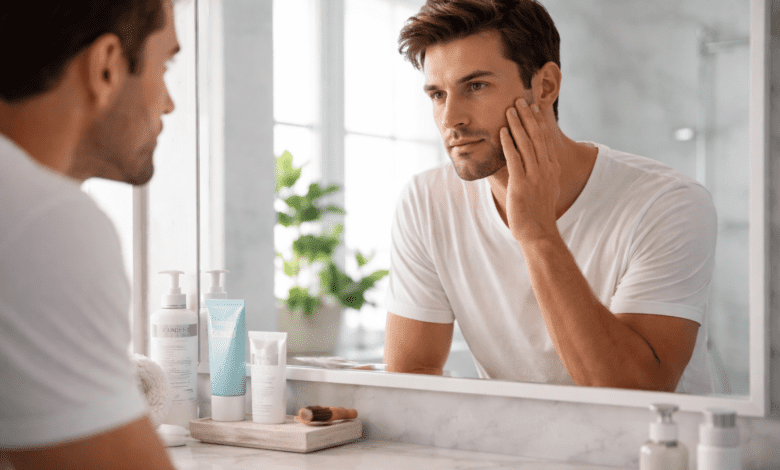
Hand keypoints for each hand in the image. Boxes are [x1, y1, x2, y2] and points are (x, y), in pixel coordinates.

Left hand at [499, 98, 560, 242]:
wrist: (539, 232)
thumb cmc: (538, 213)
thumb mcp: (544, 189)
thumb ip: (541, 174)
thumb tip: (537, 164)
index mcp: (551, 169)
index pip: (545, 140)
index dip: (539, 122)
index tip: (533, 108)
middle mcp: (545, 169)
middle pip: (537, 137)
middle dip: (528, 117)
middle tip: (520, 100)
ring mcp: (534, 176)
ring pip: (526, 144)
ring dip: (518, 125)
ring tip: (511, 109)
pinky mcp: (521, 184)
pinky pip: (515, 159)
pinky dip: (509, 143)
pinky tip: (503, 131)